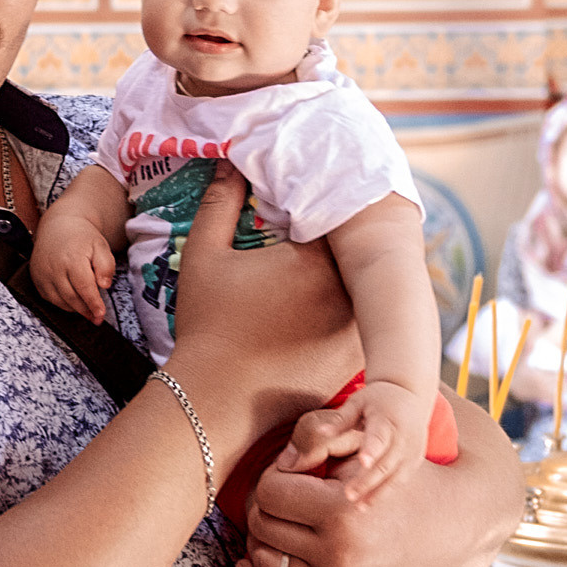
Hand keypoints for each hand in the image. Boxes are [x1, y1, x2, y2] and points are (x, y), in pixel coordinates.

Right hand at [29, 219, 116, 325]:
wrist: (59, 226)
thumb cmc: (82, 238)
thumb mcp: (101, 246)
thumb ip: (106, 266)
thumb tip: (104, 285)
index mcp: (72, 258)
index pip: (84, 287)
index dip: (93, 303)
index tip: (101, 315)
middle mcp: (54, 268)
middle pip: (71, 297)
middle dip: (86, 310)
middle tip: (97, 318)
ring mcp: (43, 274)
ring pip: (60, 301)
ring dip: (75, 309)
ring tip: (88, 311)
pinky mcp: (37, 279)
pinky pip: (50, 299)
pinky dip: (63, 304)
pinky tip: (74, 302)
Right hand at [167, 165, 356, 448]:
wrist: (217, 402)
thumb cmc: (208, 325)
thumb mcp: (204, 256)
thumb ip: (220, 203)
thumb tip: (232, 164)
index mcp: (316, 260)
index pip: (332, 213)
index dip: (319, 202)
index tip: (303, 201)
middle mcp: (349, 292)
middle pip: (355, 250)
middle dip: (339, 238)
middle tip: (316, 227)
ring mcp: (357, 329)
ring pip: (362, 286)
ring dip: (348, 274)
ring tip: (323, 266)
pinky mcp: (356, 359)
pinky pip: (362, 321)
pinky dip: (347, 309)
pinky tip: (322, 307)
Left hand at [242, 395, 518, 566]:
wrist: (453, 526)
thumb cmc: (404, 480)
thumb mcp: (368, 451)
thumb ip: (319, 443)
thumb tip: (277, 461)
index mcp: (344, 510)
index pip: (269, 491)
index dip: (273, 478)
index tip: (290, 476)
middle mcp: (341, 554)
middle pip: (263, 526)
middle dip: (265, 508)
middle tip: (283, 502)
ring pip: (265, 564)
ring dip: (261, 543)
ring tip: (275, 528)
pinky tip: (251, 566)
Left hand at [275, 380, 429, 506]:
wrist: (411, 396)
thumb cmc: (377, 399)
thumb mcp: (358, 403)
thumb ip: (340, 420)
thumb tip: (320, 432)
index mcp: (388, 419)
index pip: (380, 436)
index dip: (372, 449)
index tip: (362, 461)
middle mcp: (404, 438)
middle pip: (386, 463)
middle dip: (368, 480)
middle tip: (348, 495)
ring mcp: (412, 452)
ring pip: (395, 477)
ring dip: (377, 493)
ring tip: (357, 507)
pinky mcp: (413, 463)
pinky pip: (399, 482)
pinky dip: (384, 494)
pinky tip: (367, 505)